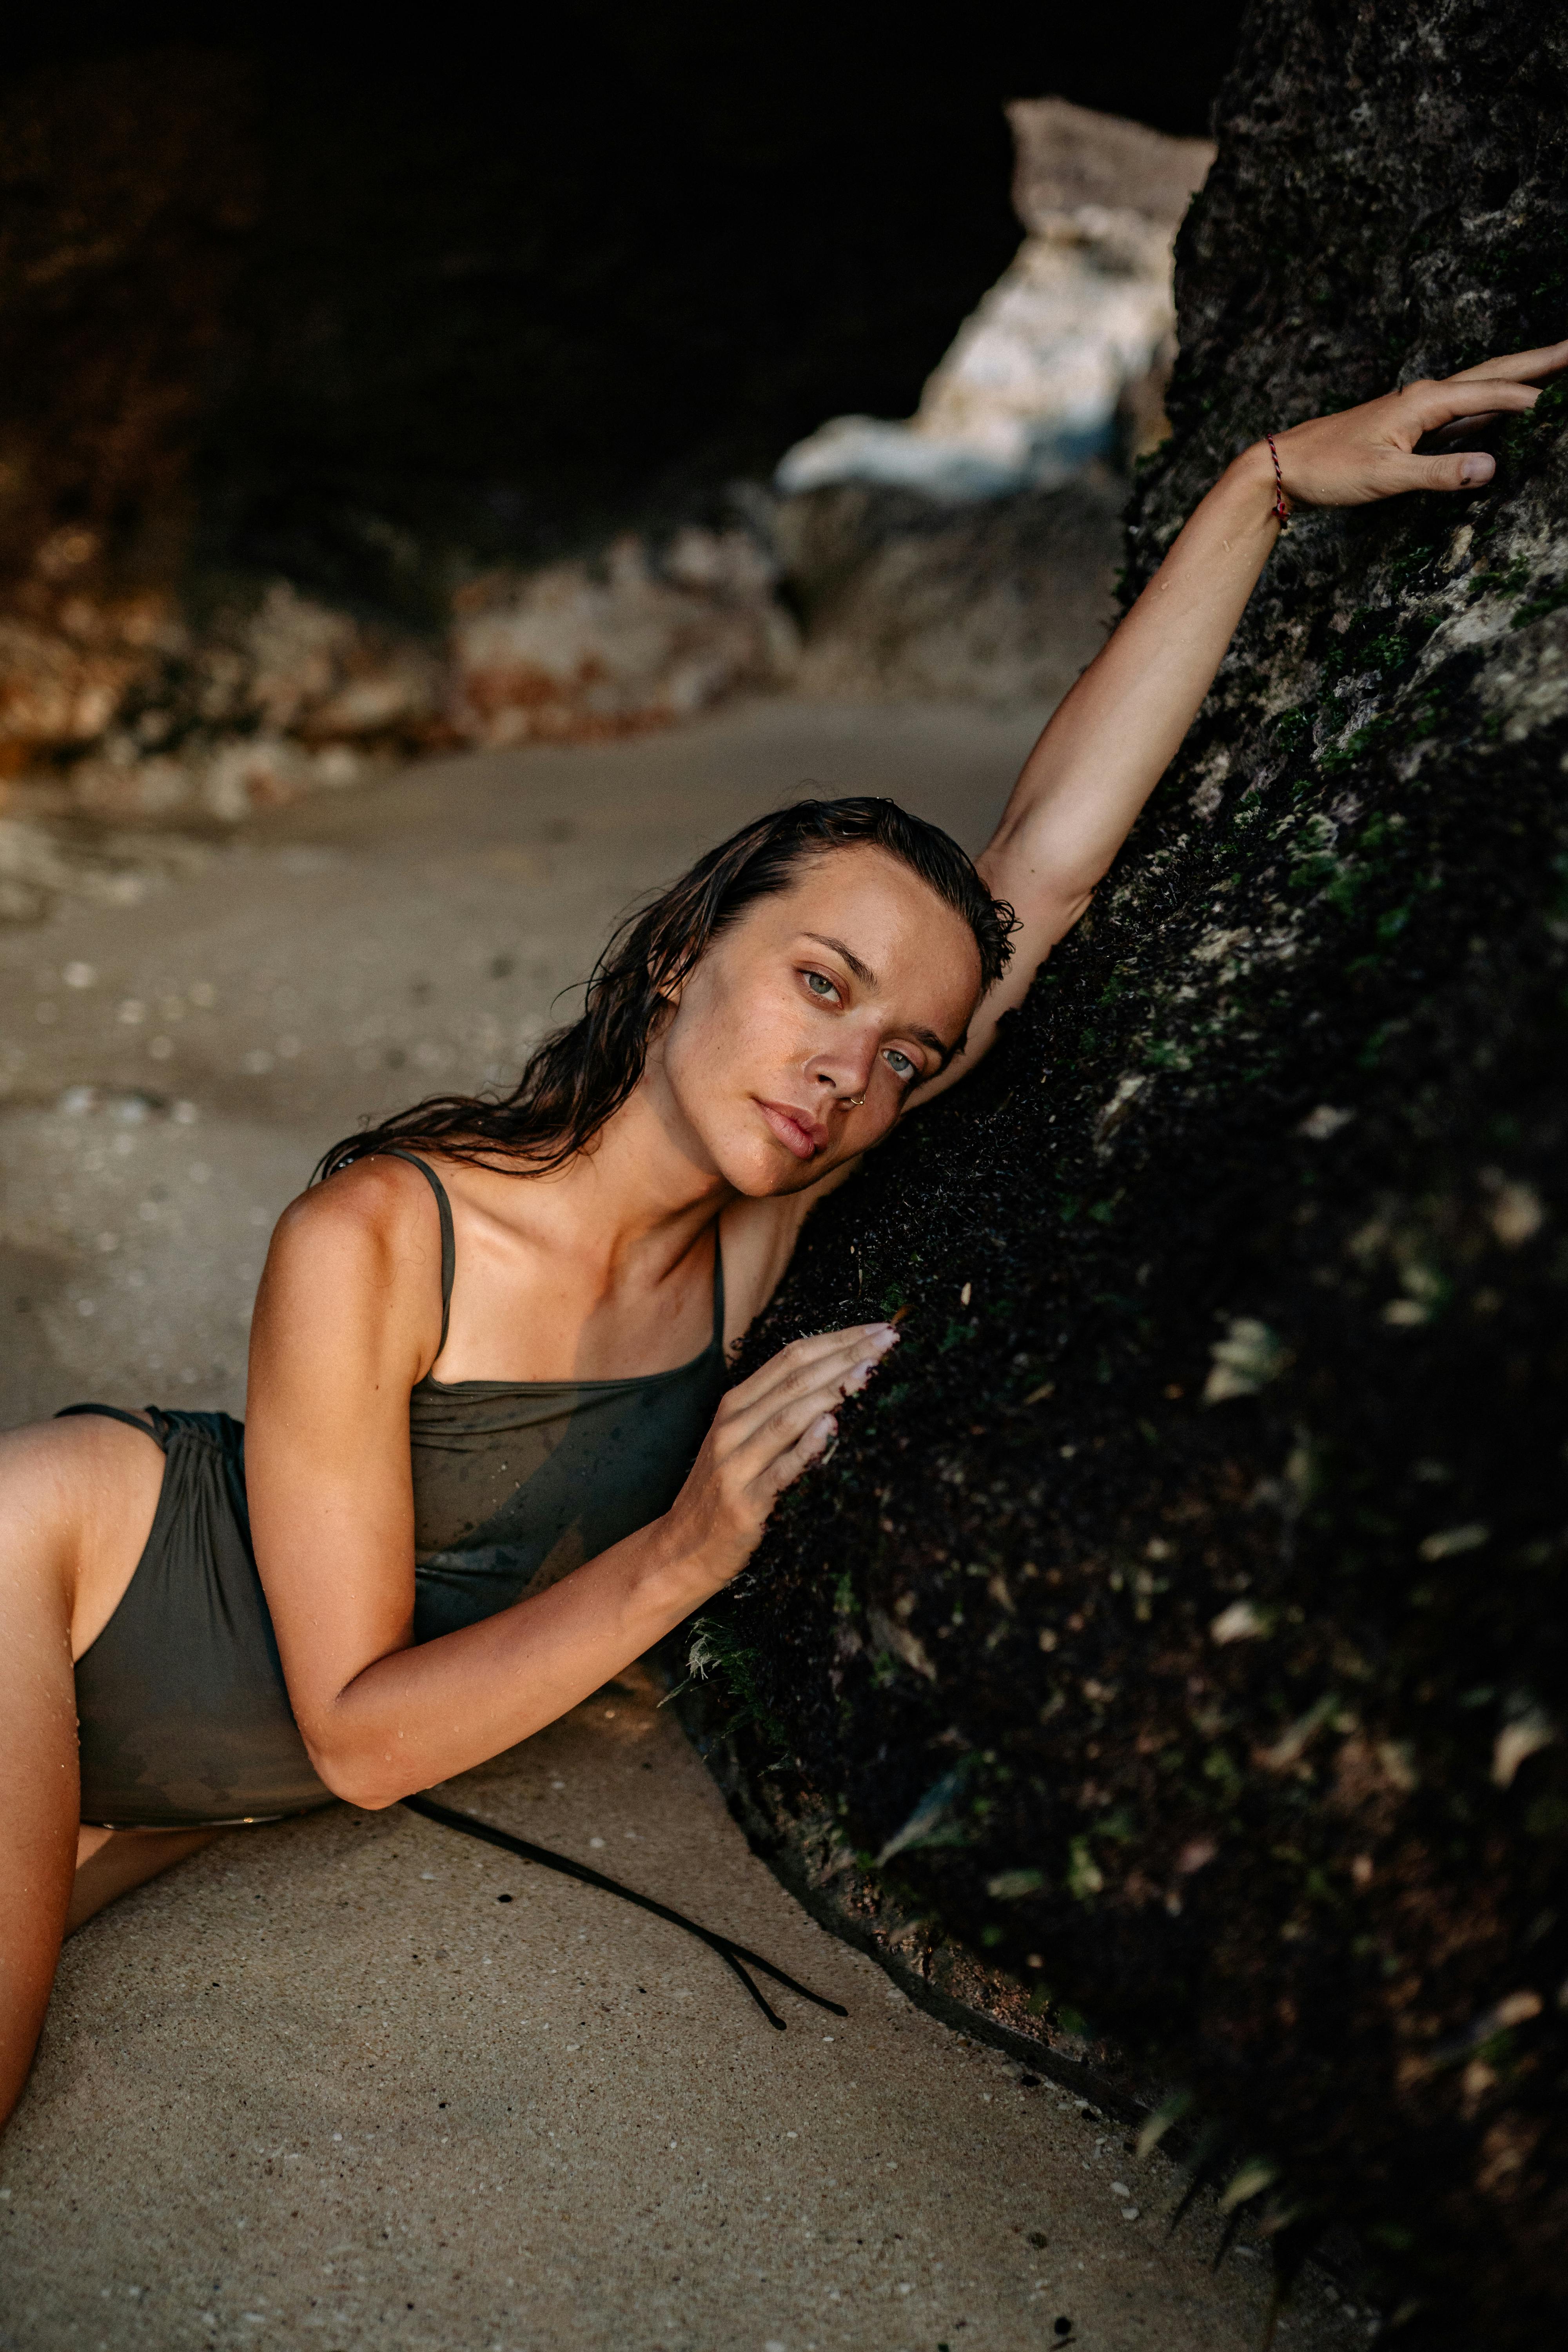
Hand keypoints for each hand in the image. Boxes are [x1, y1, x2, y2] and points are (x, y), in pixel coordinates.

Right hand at [662, 1321, 900, 1589]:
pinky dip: (807, 1445)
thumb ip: (777, 1411)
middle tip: (892, 1338)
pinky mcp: (745, 1504)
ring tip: (873, 1370)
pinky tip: (833, 1425)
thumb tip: (837, 1378)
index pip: (790, 1358)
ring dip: (836, 1389)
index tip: (879, 1327)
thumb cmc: (722, 1494)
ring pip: (790, 1416)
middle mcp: (733, 1427)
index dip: (836, 1338)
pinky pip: (781, 1470)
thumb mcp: (740, 1442)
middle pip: (796, 1379)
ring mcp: (736, 1464)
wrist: (680, 1551)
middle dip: (848, 1354)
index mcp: (735, 1406)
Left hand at [1270, 336, 1567, 509]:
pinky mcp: (1413, 424)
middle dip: (1538, 362)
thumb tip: (1491, 466)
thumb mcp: (1386, 477)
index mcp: (1424, 400)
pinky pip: (1464, 408)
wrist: (1287, 464)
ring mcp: (1420, 408)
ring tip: (1557, 367)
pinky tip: (1507, 410)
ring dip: (1519, 376)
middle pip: (1494, 373)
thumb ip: (1439, 473)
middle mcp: (1426, 395)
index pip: (1491, 393)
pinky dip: (1492, 402)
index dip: (1528, 397)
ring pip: (1481, 385)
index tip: (1561, 400)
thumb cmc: (1330, 469)